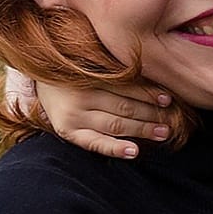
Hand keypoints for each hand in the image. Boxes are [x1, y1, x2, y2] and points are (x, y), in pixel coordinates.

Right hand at [4, 68, 174, 158]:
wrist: (40, 81)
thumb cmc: (74, 69)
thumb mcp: (91, 61)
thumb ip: (115, 67)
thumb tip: (153, 71)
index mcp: (88, 74)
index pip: (126, 86)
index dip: (149, 93)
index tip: (169, 99)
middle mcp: (81, 95)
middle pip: (124, 107)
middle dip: (151, 114)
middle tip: (172, 120)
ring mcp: (74, 115)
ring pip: (115, 125)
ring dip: (142, 130)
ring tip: (163, 133)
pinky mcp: (68, 132)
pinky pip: (94, 144)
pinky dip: (115, 149)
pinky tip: (133, 152)